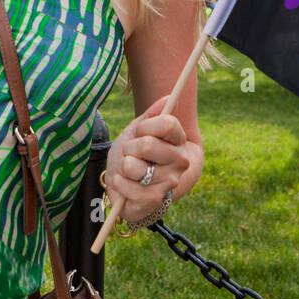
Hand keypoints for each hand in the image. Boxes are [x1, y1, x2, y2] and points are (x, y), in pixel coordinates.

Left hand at [105, 94, 191, 222]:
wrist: (129, 184)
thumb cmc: (135, 154)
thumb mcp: (139, 130)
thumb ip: (152, 114)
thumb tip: (168, 97)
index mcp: (179, 140)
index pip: (167, 123)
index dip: (145, 126)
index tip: (140, 132)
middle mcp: (180, 161)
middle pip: (147, 144)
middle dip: (130, 148)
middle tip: (132, 154)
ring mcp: (169, 182)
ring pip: (133, 166)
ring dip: (123, 166)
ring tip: (129, 170)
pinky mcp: (154, 200)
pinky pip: (129, 186)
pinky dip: (119, 183)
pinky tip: (124, 183)